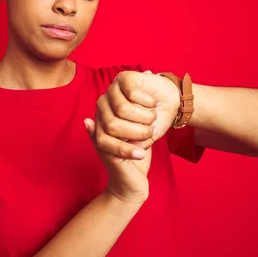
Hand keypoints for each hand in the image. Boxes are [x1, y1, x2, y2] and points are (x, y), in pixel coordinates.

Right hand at [84, 70, 179, 203]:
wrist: (133, 183)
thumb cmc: (139, 152)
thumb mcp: (144, 124)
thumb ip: (144, 100)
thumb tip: (148, 73)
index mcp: (110, 112)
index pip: (121, 95)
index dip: (140, 98)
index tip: (156, 105)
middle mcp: (102, 123)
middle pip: (117, 108)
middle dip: (140, 115)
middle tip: (155, 122)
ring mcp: (101, 139)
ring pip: (112, 125)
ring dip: (136, 131)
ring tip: (151, 136)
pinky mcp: (104, 154)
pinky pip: (111, 147)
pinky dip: (128, 149)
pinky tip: (142, 152)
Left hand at [104, 70, 180, 148]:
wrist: (168, 102)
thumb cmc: (151, 124)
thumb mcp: (139, 142)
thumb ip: (124, 149)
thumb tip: (114, 157)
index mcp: (102, 122)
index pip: (102, 140)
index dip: (122, 150)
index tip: (141, 155)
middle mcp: (102, 106)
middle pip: (112, 126)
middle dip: (137, 133)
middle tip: (153, 131)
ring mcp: (111, 91)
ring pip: (122, 110)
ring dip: (144, 117)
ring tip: (154, 117)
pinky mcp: (122, 77)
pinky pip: (131, 93)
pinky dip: (146, 101)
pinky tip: (154, 103)